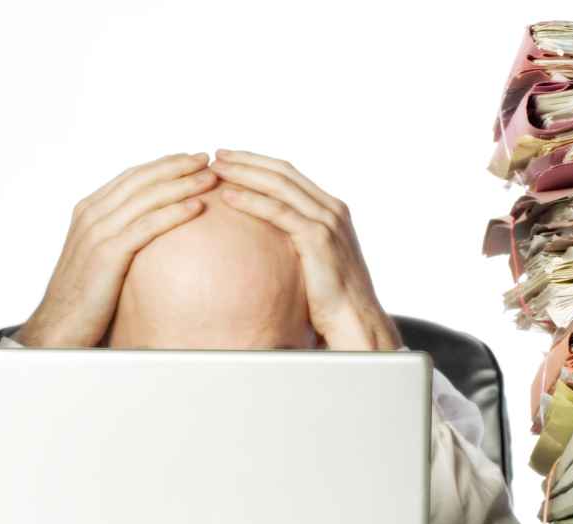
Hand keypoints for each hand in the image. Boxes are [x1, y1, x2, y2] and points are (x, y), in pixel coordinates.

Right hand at [15, 153, 215, 346]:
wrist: (59, 326)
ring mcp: (98, 232)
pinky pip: (148, 226)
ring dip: (182, 184)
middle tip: (206, 158)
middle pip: (141, 180)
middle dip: (176, 166)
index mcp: (88, 211)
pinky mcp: (108, 254)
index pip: (131, 177)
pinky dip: (174, 213)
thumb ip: (118, 236)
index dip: (162, 165)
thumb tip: (148, 231)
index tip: (189, 159)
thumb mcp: (99, 257)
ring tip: (210, 178)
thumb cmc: (83, 298)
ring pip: (147, 198)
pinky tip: (198, 206)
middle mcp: (91, 215)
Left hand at [209, 149, 400, 350]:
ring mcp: (326, 221)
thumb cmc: (332, 298)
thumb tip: (268, 242)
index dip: (258, 164)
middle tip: (217, 154)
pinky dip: (252, 201)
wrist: (355, 319)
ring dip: (245, 173)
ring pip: (279, 186)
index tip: (231, 159)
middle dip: (247, 160)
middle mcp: (331, 209)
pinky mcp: (318, 238)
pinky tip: (229, 197)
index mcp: (331, 210)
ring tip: (216, 169)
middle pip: (282, 173)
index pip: (290, 175)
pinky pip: (278, 212)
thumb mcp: (315, 261)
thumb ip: (297, 242)